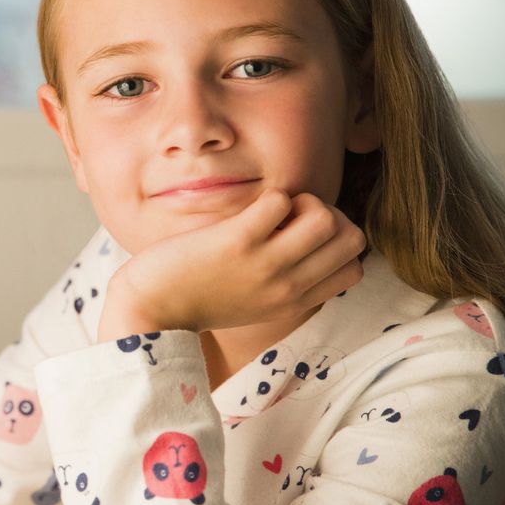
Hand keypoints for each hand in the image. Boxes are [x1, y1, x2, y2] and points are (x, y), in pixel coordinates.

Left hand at [99, 189, 366, 337]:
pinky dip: (269, 196)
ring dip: (304, 202)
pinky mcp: (237, 241)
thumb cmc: (195, 297)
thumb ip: (282, 283)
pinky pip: (280, 200)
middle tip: (289, 218)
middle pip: (352, 239)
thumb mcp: (252, 303)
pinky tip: (245, 211)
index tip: (302, 238)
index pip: (354, 269)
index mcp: (293, 302)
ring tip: (271, 212)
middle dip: (328, 215)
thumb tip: (304, 240)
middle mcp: (287, 287)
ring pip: (327, 219)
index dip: (336, 244)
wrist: (149, 308)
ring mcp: (265, 265)